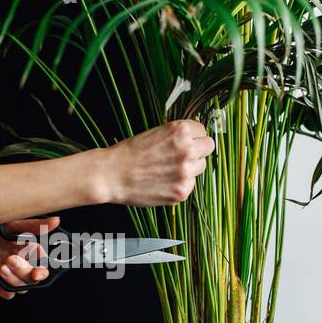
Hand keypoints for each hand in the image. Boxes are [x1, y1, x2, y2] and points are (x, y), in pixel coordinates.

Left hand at [0, 215, 61, 299]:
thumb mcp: (12, 223)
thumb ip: (34, 225)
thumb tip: (56, 221)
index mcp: (24, 249)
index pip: (42, 263)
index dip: (43, 265)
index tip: (40, 262)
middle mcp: (17, 262)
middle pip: (33, 277)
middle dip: (30, 273)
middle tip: (17, 261)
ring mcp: (5, 272)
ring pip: (22, 286)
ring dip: (17, 277)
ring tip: (4, 264)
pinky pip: (6, 293)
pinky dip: (7, 288)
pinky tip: (0, 273)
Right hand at [100, 119, 214, 206]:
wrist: (113, 175)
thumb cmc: (130, 153)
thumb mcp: (156, 132)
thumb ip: (178, 135)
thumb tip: (195, 137)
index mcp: (180, 131)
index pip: (202, 131)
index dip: (193, 136)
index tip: (187, 140)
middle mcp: (187, 151)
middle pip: (208, 147)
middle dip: (197, 150)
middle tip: (181, 155)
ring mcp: (186, 173)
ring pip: (201, 167)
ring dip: (190, 167)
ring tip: (168, 168)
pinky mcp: (181, 191)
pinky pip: (190, 184)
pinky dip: (180, 183)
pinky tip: (164, 181)